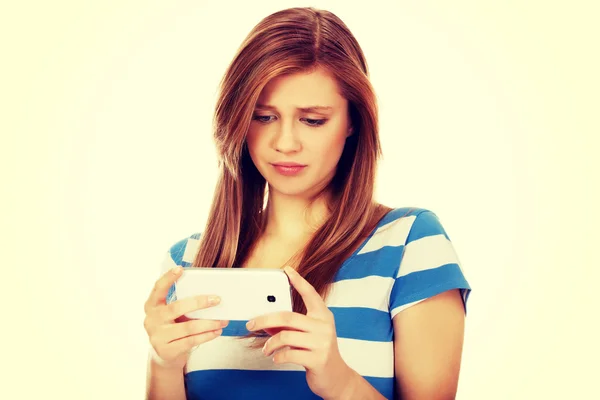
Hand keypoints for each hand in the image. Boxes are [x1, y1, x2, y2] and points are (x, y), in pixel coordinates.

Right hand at [143, 266, 228, 369]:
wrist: (165, 354)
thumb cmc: (173, 326)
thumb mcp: (172, 313)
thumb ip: (183, 303)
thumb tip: (211, 294)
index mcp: (152, 305)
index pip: (158, 288)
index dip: (168, 278)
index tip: (181, 268)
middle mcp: (151, 320)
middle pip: (177, 307)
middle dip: (199, 302)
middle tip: (217, 299)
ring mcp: (157, 336)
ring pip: (188, 327)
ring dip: (209, 323)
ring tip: (223, 320)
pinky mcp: (166, 350)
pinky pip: (191, 341)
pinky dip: (207, 335)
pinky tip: (217, 331)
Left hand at [246, 266, 355, 398]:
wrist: (336, 377)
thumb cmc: (317, 352)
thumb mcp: (308, 335)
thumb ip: (290, 325)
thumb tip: (265, 320)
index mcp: (323, 316)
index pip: (310, 294)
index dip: (299, 281)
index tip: (287, 270)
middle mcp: (324, 326)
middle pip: (288, 316)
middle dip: (264, 319)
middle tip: (251, 324)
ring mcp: (322, 343)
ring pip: (285, 336)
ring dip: (270, 343)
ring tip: (266, 349)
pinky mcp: (318, 359)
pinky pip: (289, 354)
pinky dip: (277, 356)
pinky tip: (276, 358)